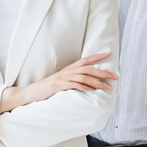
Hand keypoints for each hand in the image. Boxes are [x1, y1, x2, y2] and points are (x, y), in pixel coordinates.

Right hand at [0, 51, 115, 112]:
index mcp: (68, 69)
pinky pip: (75, 85)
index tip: (109, 53)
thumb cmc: (47, 89)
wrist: (32, 92)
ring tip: (108, 87)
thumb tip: (86, 83)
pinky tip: (93, 91)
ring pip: (84, 77)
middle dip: (103, 72)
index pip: (85, 60)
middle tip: (115, 76)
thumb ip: (72, 81)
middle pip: (88, 68)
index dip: (97, 56)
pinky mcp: (60, 85)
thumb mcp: (61, 82)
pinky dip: (85, 88)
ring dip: (98, 82)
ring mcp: (63, 78)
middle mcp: (67, 71)